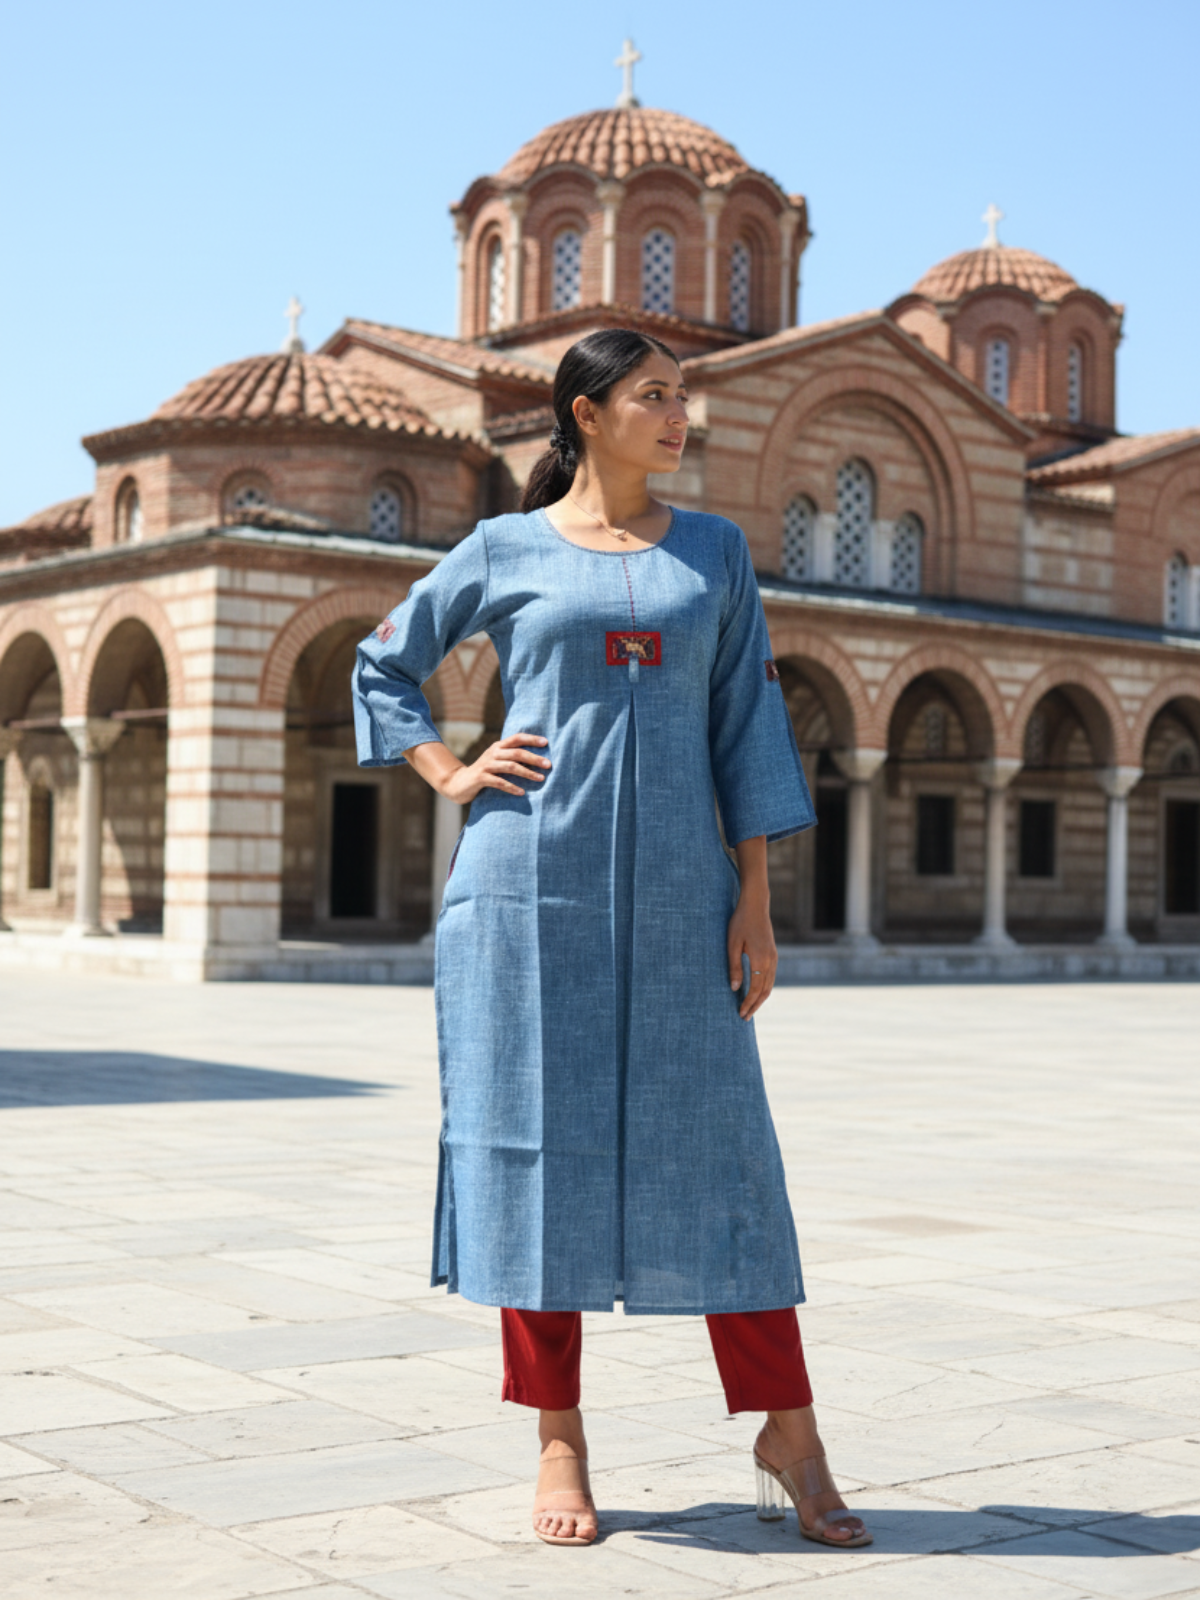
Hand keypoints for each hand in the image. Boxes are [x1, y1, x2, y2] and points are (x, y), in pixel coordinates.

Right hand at [442, 733, 550, 803]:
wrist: (460, 783)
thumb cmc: (484, 772)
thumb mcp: (497, 761)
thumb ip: (511, 757)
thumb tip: (536, 759)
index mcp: (498, 746)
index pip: (516, 738)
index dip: (531, 739)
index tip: (546, 742)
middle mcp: (493, 753)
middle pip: (517, 753)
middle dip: (534, 758)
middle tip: (549, 765)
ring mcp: (486, 765)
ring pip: (510, 767)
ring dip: (527, 773)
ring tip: (541, 779)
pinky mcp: (481, 778)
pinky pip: (500, 782)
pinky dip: (512, 787)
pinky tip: (522, 792)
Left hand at [727, 892, 776, 1019]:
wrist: (756, 905)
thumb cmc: (740, 922)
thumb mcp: (732, 945)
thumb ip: (735, 967)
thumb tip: (735, 988)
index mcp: (760, 960)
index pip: (755, 989)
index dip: (748, 1003)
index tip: (741, 1013)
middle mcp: (771, 961)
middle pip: (765, 991)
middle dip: (755, 1005)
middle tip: (744, 1017)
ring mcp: (774, 958)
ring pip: (770, 985)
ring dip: (760, 999)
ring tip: (750, 1008)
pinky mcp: (773, 954)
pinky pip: (771, 977)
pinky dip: (764, 988)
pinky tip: (755, 992)